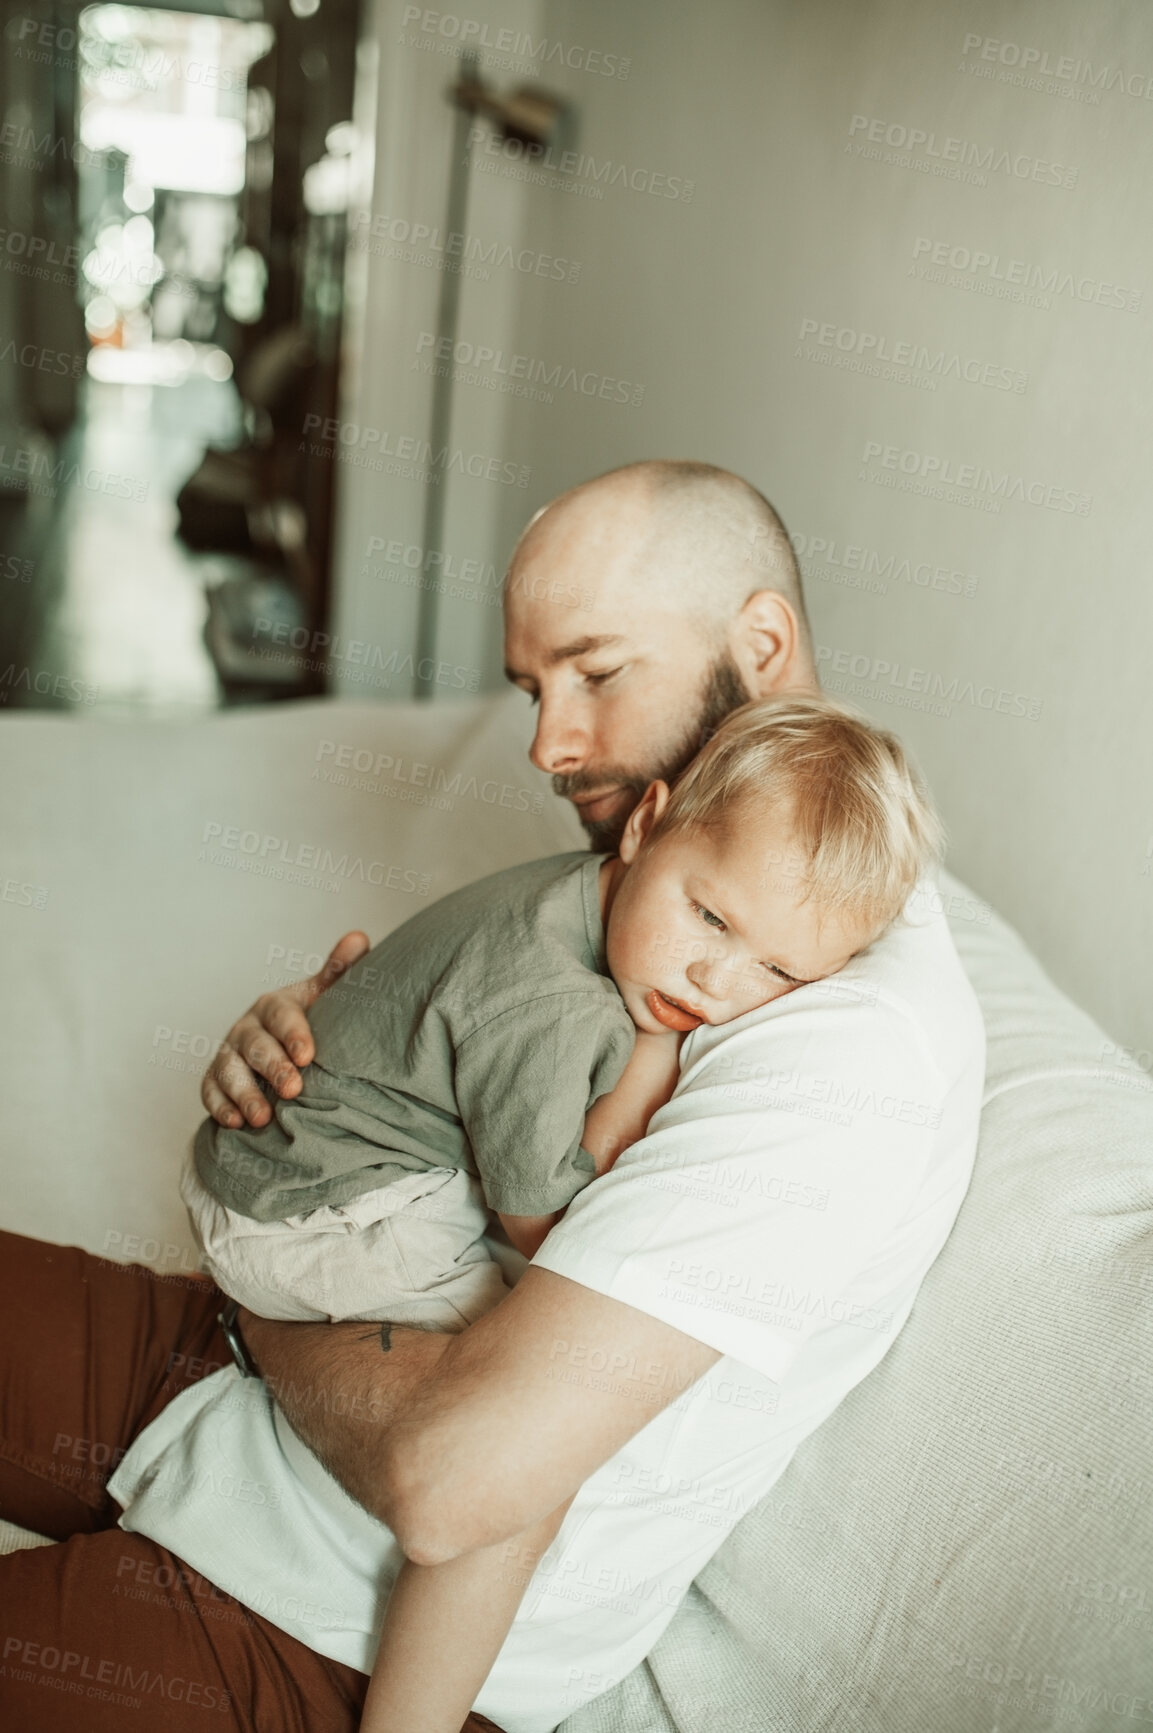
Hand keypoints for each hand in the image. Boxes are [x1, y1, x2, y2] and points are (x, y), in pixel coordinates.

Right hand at [200, 931, 369, 1128]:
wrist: (283, 1049)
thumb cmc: (310, 1023)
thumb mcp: (324, 998)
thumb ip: (339, 972)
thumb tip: (358, 937)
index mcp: (274, 1005)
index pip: (281, 1014)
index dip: (293, 1033)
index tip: (308, 1055)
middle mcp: (247, 1027)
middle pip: (255, 1045)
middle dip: (273, 1067)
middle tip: (293, 1089)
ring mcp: (229, 1053)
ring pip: (229, 1070)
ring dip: (244, 1094)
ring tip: (263, 1118)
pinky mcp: (215, 1079)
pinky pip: (210, 1091)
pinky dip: (220, 1107)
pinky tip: (235, 1125)